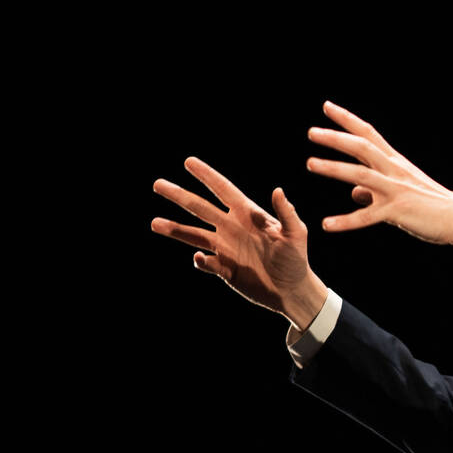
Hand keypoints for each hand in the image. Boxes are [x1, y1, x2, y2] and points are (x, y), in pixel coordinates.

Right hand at [151, 157, 327, 326]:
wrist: (292, 290)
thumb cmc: (297, 259)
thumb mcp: (296, 234)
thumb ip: (286, 213)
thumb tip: (278, 190)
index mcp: (248, 214)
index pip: (223, 190)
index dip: (207, 176)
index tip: (188, 162)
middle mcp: (232, 227)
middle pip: (200, 208)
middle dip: (180, 196)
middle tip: (158, 184)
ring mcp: (226, 248)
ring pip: (194, 235)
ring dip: (175, 229)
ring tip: (154, 223)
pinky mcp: (224, 269)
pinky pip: (206, 262)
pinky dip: (200, 261)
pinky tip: (198, 258)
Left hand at [306, 101, 452, 258]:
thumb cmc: (431, 204)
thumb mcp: (401, 190)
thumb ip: (373, 191)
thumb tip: (354, 193)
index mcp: (395, 162)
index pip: (368, 134)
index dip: (347, 119)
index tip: (326, 107)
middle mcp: (394, 171)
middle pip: (361, 147)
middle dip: (335, 138)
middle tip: (312, 132)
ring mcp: (395, 190)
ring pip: (360, 174)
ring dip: (334, 168)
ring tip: (311, 164)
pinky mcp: (397, 211)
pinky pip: (366, 217)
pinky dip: (345, 221)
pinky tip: (327, 225)